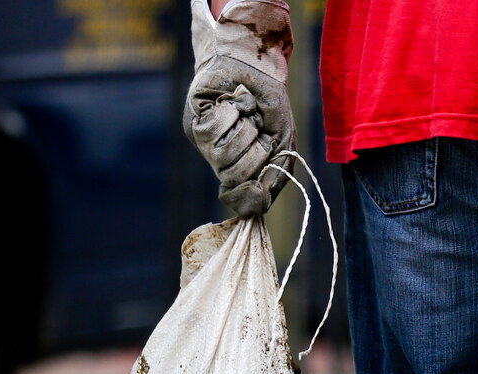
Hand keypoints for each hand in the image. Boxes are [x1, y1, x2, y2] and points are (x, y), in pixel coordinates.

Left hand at [183, 0, 294, 217]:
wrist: (255, 66)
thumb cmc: (269, 105)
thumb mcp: (283, 144)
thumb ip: (274, 176)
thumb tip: (256, 204)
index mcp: (243, 169)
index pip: (241, 199)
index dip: (250, 193)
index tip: (260, 179)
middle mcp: (221, 161)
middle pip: (234, 177)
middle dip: (254, 152)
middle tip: (257, 131)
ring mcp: (205, 144)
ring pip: (221, 155)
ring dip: (243, 131)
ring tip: (246, 115)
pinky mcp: (194, 122)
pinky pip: (212, 131)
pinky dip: (230, 114)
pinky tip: (233, 104)